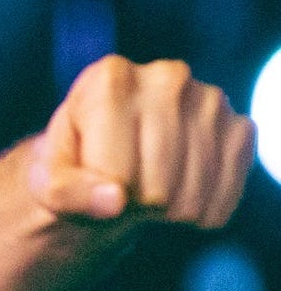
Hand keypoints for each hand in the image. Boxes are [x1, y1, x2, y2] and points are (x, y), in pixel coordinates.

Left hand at [28, 56, 253, 227]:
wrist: (111, 156)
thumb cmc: (73, 167)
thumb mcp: (50, 182)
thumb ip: (66, 194)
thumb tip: (114, 201)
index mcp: (110, 78)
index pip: (115, 173)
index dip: (102, 194)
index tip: (93, 179)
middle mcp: (167, 77)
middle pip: (156, 188)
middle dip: (133, 205)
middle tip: (121, 187)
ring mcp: (210, 100)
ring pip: (191, 198)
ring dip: (165, 213)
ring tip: (145, 188)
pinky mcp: (239, 127)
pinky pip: (224, 195)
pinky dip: (200, 211)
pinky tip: (176, 191)